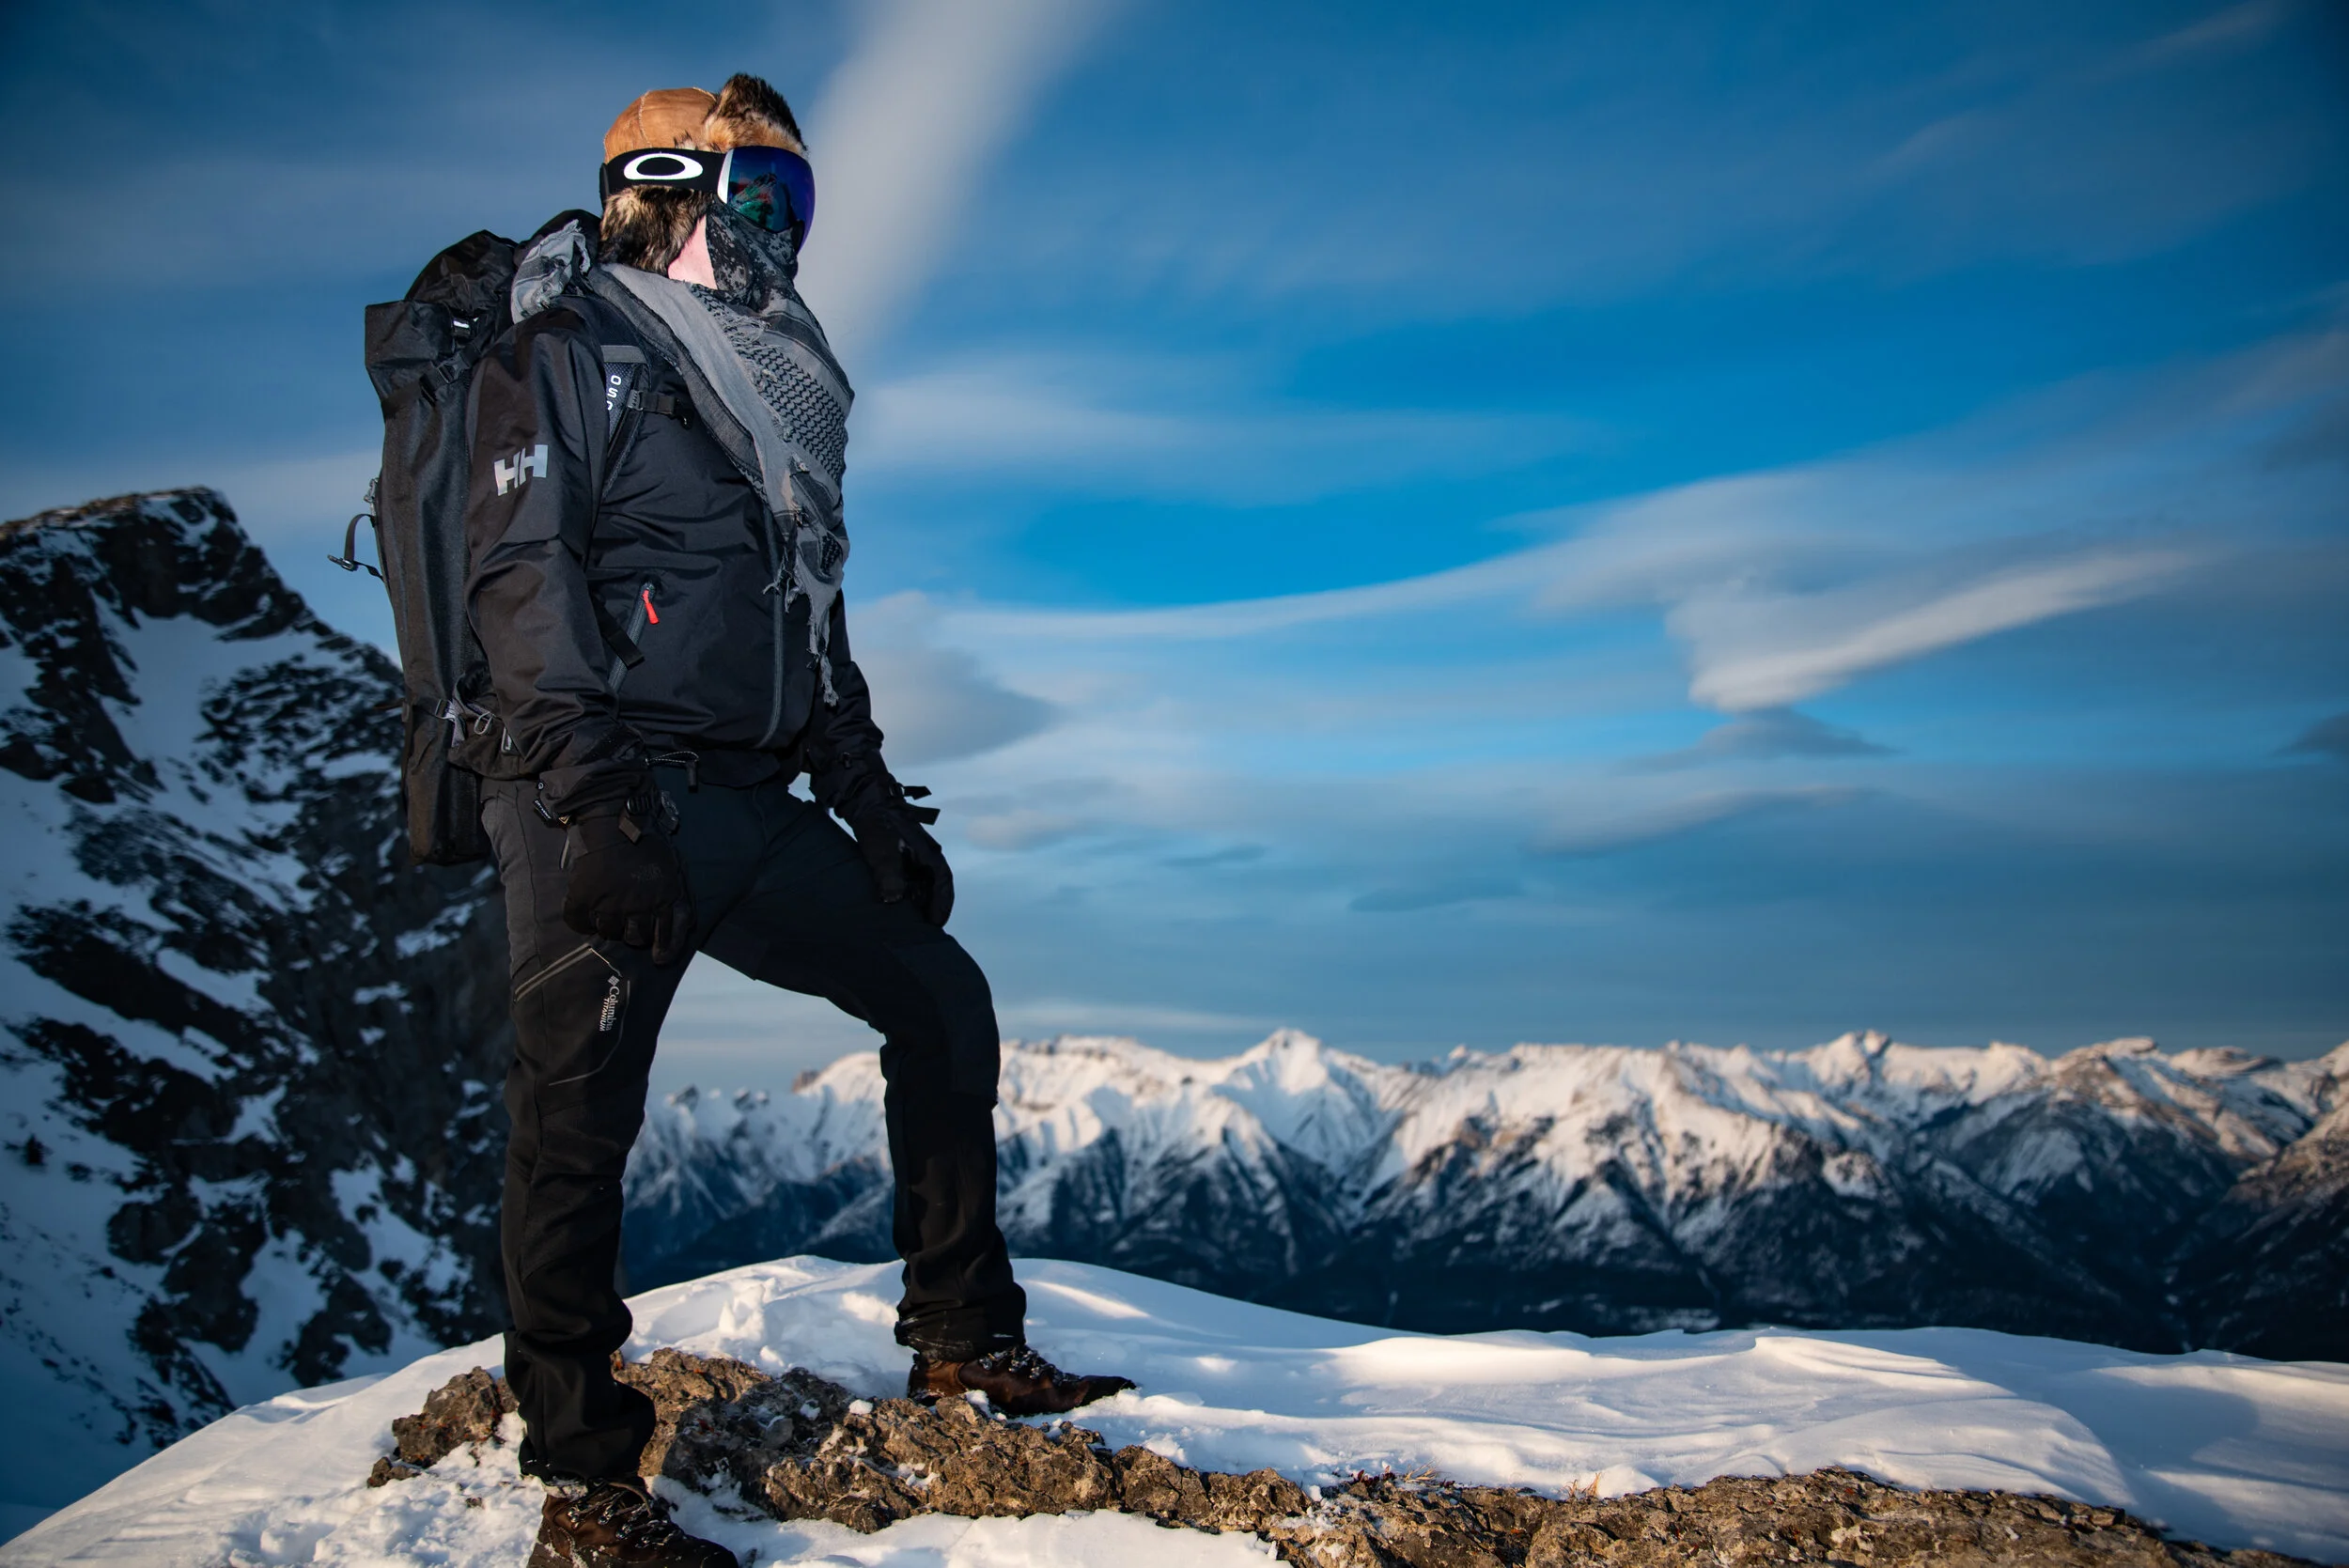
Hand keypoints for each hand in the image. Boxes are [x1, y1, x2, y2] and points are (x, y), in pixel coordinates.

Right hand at [559, 792, 694, 963]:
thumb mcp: (675, 872)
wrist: (615, 821)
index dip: (664, 951)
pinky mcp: (582, 896)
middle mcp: (636, 907)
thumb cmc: (649, 845)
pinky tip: (587, 913)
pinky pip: (579, 922)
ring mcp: (608, 903)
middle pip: (634, 938)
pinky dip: (582, 922)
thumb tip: (683, 929)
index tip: (659, 958)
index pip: (665, 937)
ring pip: (608, 932)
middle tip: (630, 922)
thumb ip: (680, 901)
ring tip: (609, 912)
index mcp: (662, 900)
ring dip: (610, 926)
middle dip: (635, 933)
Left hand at [843, 783, 954, 926]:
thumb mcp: (882, 852)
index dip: (942, 905)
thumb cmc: (878, 826)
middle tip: (926, 930)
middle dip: (932, 907)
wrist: (868, 802)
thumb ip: (888, 876)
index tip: (937, 924)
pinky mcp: (903, 856)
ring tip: (913, 922)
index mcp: (929, 854)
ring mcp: (915, 856)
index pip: (943, 884)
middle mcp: (926, 857)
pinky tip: (898, 903)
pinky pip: (911, 878)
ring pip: (923, 883)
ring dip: (920, 901)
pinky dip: (909, 892)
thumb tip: (893, 900)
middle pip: (935, 887)